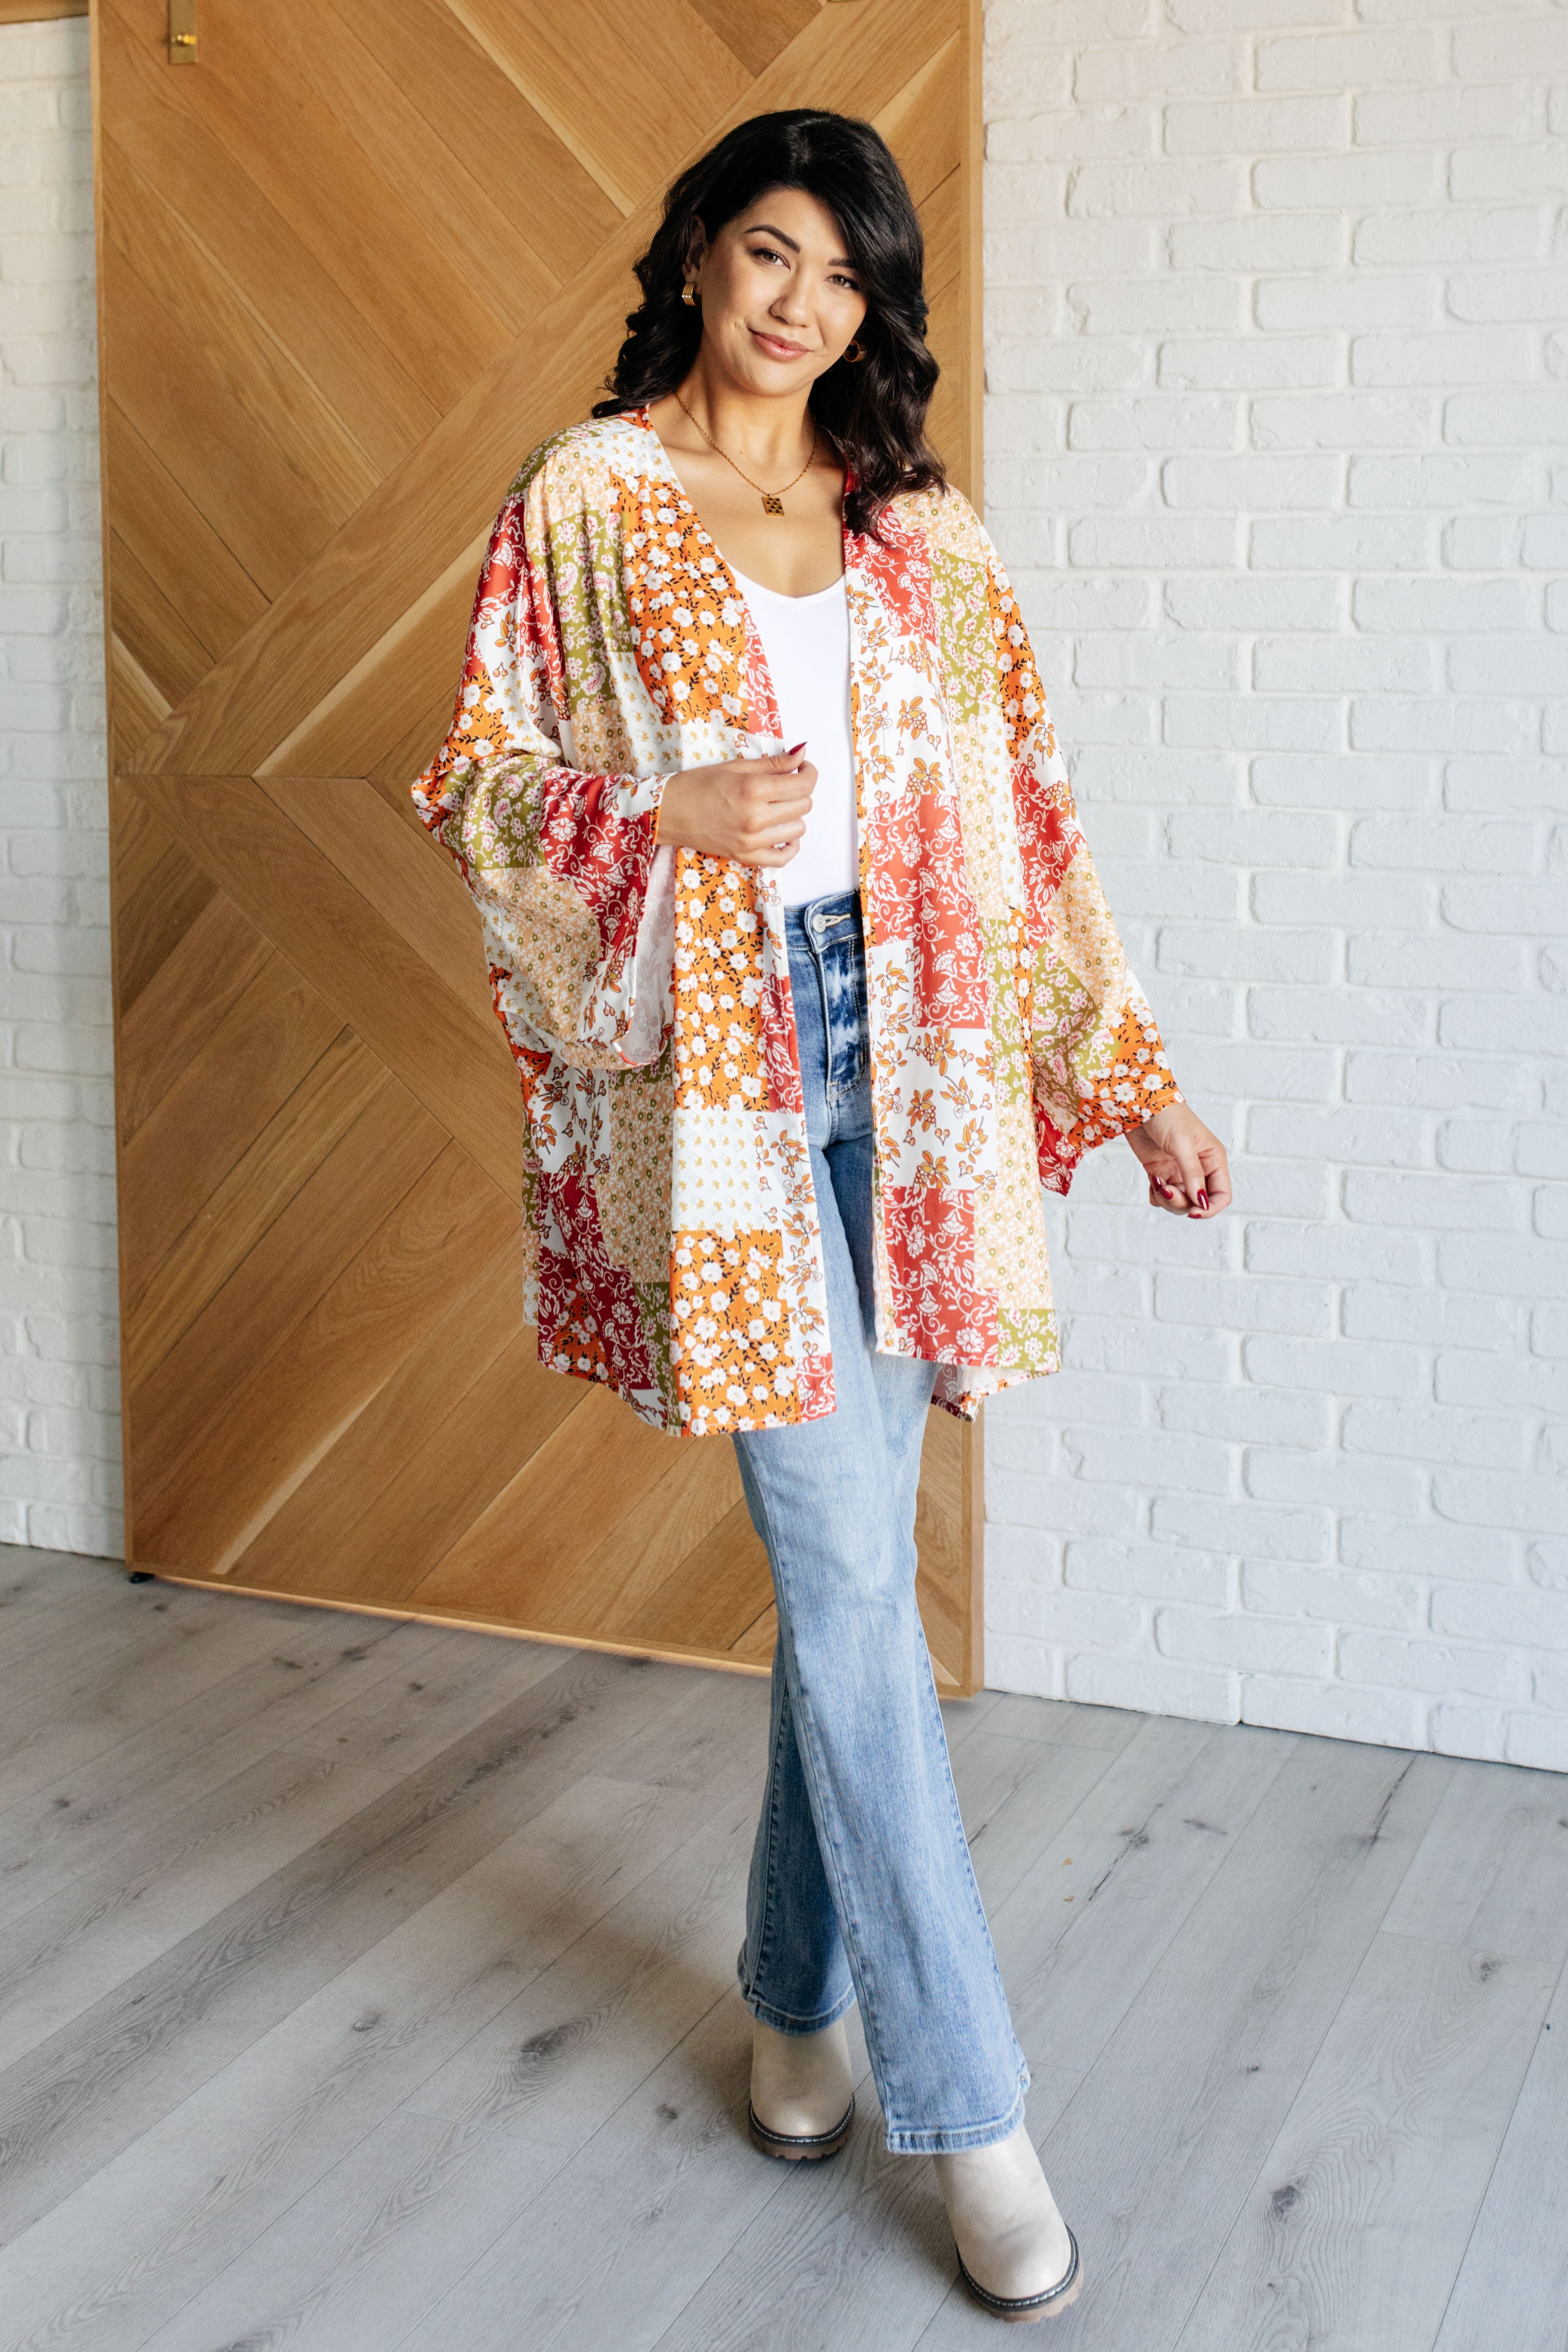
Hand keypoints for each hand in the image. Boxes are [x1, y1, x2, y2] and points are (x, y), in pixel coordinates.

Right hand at [653, 745, 815, 867]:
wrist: (668, 812)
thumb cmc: (696, 785)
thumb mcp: (735, 767)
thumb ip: (772, 763)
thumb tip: (801, 754)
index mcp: (753, 789)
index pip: (803, 784)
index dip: (809, 773)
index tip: (802, 768)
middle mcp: (756, 817)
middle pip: (803, 806)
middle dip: (800, 791)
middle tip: (786, 784)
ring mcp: (751, 841)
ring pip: (798, 830)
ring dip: (793, 816)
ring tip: (778, 807)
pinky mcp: (746, 857)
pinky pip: (783, 858)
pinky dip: (790, 846)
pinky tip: (783, 834)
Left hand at [1126, 1103, 1230, 1218]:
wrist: (1138, 1102)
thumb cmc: (1166, 1114)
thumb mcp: (1182, 1143)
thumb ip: (1192, 1173)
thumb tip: (1200, 1201)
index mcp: (1213, 1159)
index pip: (1221, 1194)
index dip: (1210, 1208)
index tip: (1194, 1211)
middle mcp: (1199, 1168)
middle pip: (1198, 1202)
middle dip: (1182, 1203)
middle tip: (1166, 1189)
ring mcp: (1179, 1171)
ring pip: (1179, 1202)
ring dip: (1167, 1199)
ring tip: (1157, 1182)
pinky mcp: (1161, 1172)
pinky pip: (1162, 1196)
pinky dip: (1157, 1195)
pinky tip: (1152, 1181)